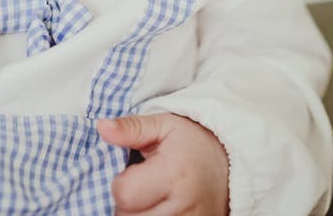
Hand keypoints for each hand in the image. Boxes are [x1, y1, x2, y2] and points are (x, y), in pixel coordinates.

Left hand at [97, 113, 228, 215]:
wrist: (231, 162)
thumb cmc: (192, 141)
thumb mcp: (163, 125)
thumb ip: (131, 128)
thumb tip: (102, 127)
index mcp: (173, 174)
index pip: (124, 193)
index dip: (121, 182)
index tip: (133, 172)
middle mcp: (184, 205)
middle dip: (126, 203)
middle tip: (141, 186)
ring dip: (137, 215)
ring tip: (150, 197)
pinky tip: (157, 208)